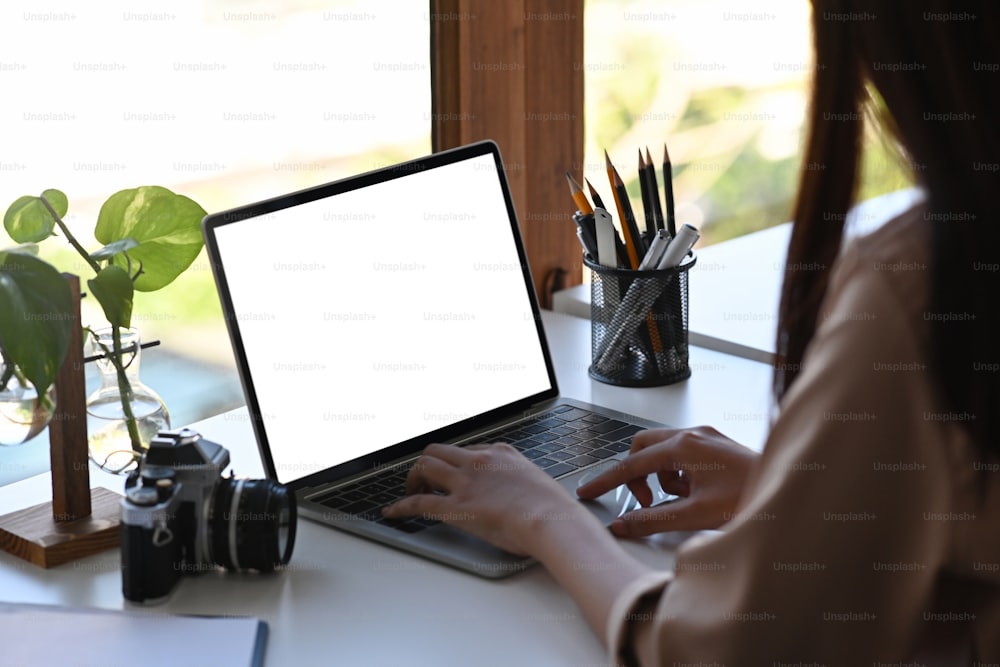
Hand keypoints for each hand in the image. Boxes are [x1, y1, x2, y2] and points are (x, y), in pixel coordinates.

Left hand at [382, 443, 590, 555]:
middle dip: (427, 464)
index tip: (451, 472)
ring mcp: (465, 482)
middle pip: (439, 450)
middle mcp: (479, 461)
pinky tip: (392, 511)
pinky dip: (401, 506)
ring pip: (425, 466)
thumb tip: (515, 496)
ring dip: (413, 478)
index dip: (454, 463)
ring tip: (409, 492)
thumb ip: (518, 483)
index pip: (467, 450)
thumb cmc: (553, 510)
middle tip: (424, 481)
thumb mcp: (535, 484)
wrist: (553, 521)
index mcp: (501, 453)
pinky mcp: (456, 507)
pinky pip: (419, 502)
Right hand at [576, 426, 757, 536]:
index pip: (632, 464)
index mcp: (684, 446)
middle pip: (643, 447)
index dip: (607, 480)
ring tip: (679, 500)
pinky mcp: (715, 444)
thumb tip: (623, 524)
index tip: (588, 491)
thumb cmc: (750, 496)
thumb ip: (653, 520)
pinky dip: (678, 474)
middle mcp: (693, 434)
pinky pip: (682, 454)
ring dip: (660, 476)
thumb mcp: (695, 515)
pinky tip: (695, 494)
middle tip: (644, 500)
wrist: (788, 491)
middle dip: (637, 474)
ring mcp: (706, 437)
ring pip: (662, 451)